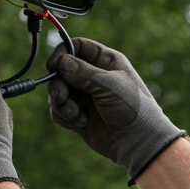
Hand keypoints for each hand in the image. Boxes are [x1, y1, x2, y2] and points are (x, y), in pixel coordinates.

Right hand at [46, 38, 183, 178]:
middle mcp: (93, 76)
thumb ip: (83, 72)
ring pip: (57, 91)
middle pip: (62, 70)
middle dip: (58, 85)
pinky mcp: (79, 114)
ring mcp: (85, 96)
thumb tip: (61, 62)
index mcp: (105, 61)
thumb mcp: (109, 85)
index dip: (62, 52)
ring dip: (61, 104)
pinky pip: (59, 111)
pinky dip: (65, 117)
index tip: (52, 65)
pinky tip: (81, 124)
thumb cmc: (132, 109)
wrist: (137, 142)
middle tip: (61, 97)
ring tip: (74, 114)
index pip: (78, 46)